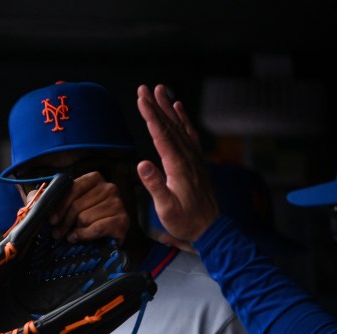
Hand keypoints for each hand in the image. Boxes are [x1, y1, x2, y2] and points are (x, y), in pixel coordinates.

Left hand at [45, 171, 129, 242]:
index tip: (51, 220)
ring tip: (71, 235)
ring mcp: (118, 203)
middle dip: (64, 222)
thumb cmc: (80, 221)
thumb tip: (33, 196)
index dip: (59, 206)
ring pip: (85, 218)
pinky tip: (79, 238)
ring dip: (74, 230)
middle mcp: (109, 187)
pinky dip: (84, 235)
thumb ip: (46, 198)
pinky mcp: (123, 220)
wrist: (103, 240)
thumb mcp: (61, 207)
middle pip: (77, 205)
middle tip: (57, 234)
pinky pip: (96, 228)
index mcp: (94, 179)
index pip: (72, 188)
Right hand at [135, 83, 219, 242]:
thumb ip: (155, 185)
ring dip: (169, 108)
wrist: (210, 228)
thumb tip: (142, 164)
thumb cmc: (185, 220)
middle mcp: (187, 157)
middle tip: (145, 88)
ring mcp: (194, 158)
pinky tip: (178, 110)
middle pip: (170, 126)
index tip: (141, 99)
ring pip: (180, 127)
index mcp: (178, 167)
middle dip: (156, 106)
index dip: (150, 116)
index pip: (161, 135)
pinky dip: (183, 120)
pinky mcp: (196, 161)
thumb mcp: (166, 208)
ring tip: (161, 91)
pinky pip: (189, 135)